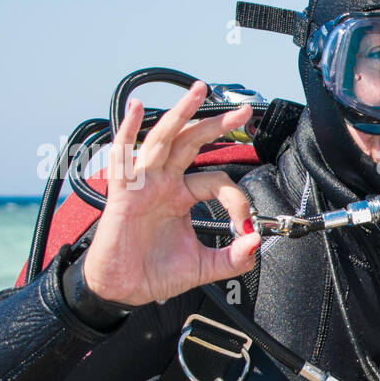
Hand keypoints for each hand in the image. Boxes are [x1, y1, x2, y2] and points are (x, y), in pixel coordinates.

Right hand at [82, 82, 261, 305]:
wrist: (123, 289)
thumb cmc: (155, 273)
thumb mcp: (204, 266)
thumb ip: (234, 258)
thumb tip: (256, 242)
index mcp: (182, 196)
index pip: (217, 182)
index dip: (237, 200)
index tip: (245, 226)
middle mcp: (163, 183)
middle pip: (192, 143)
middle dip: (218, 124)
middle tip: (244, 111)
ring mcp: (143, 184)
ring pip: (164, 139)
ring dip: (182, 113)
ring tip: (199, 91)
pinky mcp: (123, 192)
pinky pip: (123, 155)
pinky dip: (129, 130)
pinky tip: (138, 109)